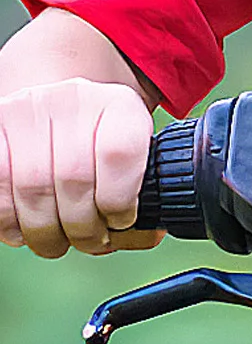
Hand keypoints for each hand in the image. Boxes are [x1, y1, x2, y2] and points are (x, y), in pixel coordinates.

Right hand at [0, 79, 161, 256]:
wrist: (59, 112)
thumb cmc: (102, 147)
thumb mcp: (134, 157)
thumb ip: (143, 192)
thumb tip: (146, 235)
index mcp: (119, 105)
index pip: (120, 154)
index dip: (119, 201)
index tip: (120, 221)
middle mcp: (72, 100)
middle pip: (74, 178)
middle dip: (83, 228)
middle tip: (89, 242)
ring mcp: (28, 112)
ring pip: (32, 187)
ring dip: (45, 231)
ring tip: (57, 242)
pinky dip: (9, 220)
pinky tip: (23, 229)